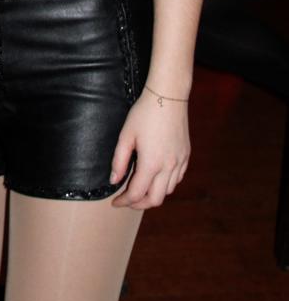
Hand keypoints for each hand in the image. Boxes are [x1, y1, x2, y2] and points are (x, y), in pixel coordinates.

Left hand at [109, 92, 189, 209]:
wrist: (168, 96)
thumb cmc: (144, 113)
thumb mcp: (126, 135)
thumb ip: (119, 161)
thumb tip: (114, 180)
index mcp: (151, 163)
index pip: (137, 193)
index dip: (124, 201)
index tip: (115, 202)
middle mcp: (168, 167)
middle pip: (155, 199)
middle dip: (139, 204)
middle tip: (127, 201)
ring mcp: (180, 162)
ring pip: (168, 191)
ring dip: (153, 195)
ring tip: (140, 189)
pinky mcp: (185, 155)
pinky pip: (177, 179)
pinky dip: (166, 185)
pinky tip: (157, 178)